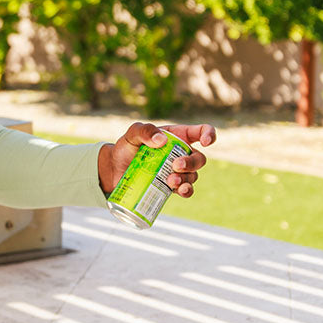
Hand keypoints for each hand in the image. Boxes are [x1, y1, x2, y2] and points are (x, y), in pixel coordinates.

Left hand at [97, 122, 215, 196]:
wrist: (114, 170)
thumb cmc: (125, 148)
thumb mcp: (132, 134)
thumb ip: (144, 131)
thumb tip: (162, 141)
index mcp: (176, 136)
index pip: (201, 132)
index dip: (209, 135)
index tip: (206, 142)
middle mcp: (180, 154)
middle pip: (199, 158)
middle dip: (191, 163)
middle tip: (175, 166)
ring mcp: (177, 171)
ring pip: (193, 176)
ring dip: (186, 179)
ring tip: (170, 181)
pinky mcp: (170, 186)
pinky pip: (186, 190)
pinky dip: (186, 191)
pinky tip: (180, 190)